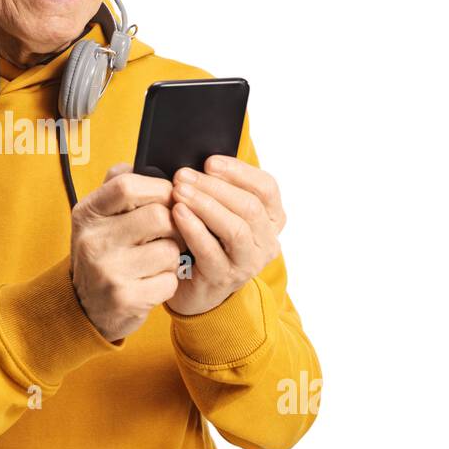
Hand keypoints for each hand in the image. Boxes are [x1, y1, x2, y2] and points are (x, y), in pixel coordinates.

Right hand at [70, 163, 183, 341]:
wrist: (85, 307)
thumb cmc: (103, 253)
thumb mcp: (98, 217)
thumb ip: (116, 187)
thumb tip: (142, 163)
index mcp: (87, 213)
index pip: (127, 185)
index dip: (158, 188)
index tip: (168, 198)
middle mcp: (93, 240)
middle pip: (158, 217)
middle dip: (174, 226)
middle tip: (170, 234)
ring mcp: (107, 271)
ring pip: (169, 251)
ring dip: (173, 257)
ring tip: (157, 261)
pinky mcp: (124, 298)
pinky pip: (169, 281)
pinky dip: (168, 282)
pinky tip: (152, 283)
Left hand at [165, 155, 285, 315]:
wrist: (193, 287)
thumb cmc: (205, 239)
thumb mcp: (217, 212)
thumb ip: (216, 189)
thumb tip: (195, 162)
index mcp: (271, 219)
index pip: (266, 188)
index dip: (239, 172)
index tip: (210, 161)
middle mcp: (266, 242)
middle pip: (250, 206)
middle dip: (215, 187)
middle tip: (183, 174)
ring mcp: (248, 263)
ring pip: (235, 228)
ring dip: (205, 205)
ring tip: (179, 191)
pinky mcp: (224, 278)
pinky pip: (211, 250)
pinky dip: (193, 229)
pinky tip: (177, 214)